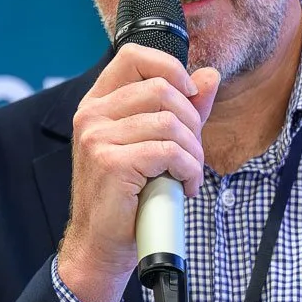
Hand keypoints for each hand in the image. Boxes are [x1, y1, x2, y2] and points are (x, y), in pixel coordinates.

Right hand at [56, 40, 219, 301]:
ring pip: (169, 123)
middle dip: (191, 122)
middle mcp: (92, 115)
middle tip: (191, 154)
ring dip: (192, 151)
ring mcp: (97, 137)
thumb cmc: (126, 197)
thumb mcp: (152, 145)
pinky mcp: (111, 162)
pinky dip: (188, 170)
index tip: (189, 95)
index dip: (170, 67)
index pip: (134, 56)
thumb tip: (209, 77)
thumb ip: (180, 109)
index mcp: (98, 104)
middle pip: (161, 89)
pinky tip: (183, 186)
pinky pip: (168, 152)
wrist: (101, 245)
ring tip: (186, 174)